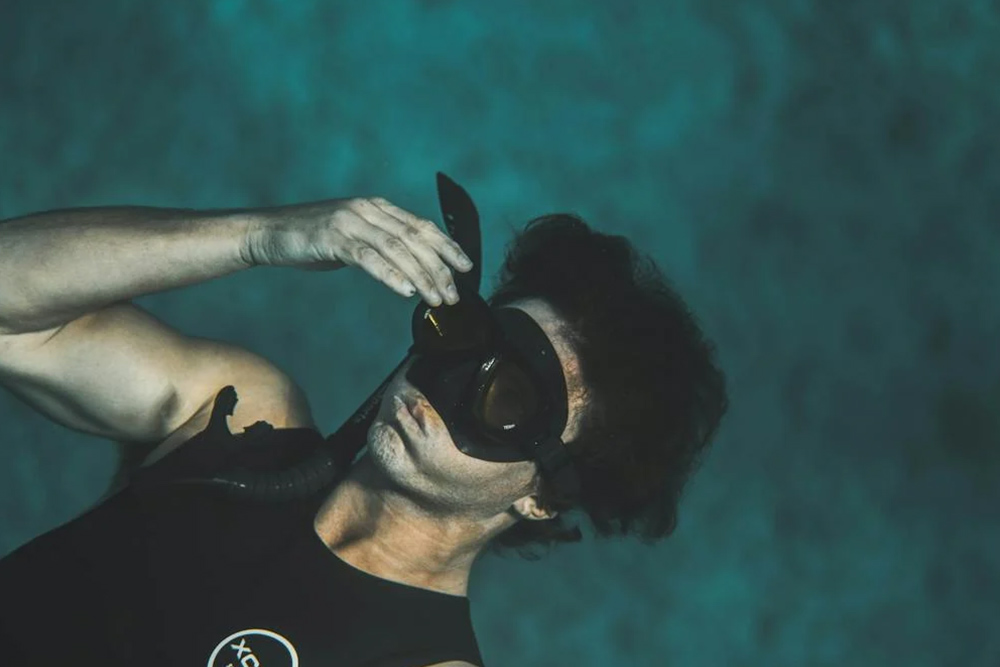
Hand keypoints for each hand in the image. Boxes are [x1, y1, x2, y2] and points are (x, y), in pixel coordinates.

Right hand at [243, 196, 473, 305]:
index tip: (466, 267)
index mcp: (377, 207)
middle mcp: (368, 210)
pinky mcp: (334, 238)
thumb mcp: (352, 238)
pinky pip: (370, 258)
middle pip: (416, 239)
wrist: (267, 232)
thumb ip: (380, 246)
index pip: (422, 226)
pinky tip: (406, 291)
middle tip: (453, 295)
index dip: (447, 247)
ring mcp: (351, 221)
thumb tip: (409, 269)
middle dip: (439, 269)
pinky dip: (391, 275)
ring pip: (398, 249)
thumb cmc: (310, 239)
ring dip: (421, 276)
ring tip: (436, 299)